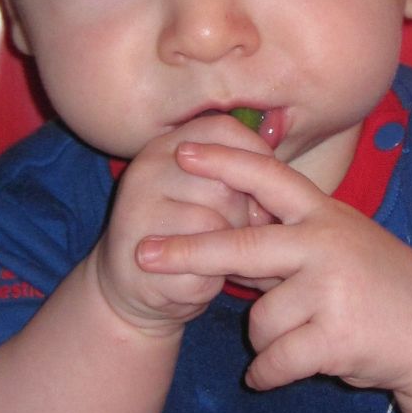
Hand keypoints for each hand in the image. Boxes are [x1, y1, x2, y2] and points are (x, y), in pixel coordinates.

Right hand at [92, 114, 274, 334]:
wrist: (133, 281)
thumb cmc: (186, 231)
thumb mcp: (207, 191)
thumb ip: (237, 173)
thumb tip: (278, 178)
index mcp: (166, 145)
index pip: (223, 131)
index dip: (255, 157)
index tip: (266, 187)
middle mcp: (147, 171)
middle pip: (225, 184)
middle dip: (244, 215)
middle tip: (238, 233)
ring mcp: (138, 213)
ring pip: (214, 226)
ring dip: (229, 250)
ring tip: (217, 256)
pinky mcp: (143, 258)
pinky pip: (201, 266)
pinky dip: (212, 279)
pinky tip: (198, 277)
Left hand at [136, 140, 411, 394]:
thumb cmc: (379, 286)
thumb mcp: (339, 244)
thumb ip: (288, 238)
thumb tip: (221, 230)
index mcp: (325, 215)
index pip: (268, 178)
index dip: (224, 162)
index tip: (182, 149)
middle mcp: (327, 245)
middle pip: (242, 247)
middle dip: (188, 251)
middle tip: (142, 254)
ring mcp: (333, 291)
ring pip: (259, 319)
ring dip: (267, 338)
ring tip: (305, 336)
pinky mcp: (336, 338)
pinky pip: (275, 360)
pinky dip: (269, 374)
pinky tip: (279, 373)